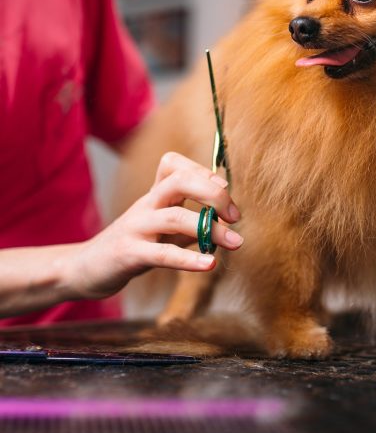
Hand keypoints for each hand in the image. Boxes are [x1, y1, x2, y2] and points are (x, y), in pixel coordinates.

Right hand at [63, 152, 241, 300]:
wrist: (84, 269)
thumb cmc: (131, 246)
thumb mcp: (162, 231)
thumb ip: (189, 224)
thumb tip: (224, 222)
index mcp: (154, 196)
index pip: (174, 164)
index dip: (202, 171)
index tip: (225, 188)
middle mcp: (145, 205)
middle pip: (178, 181)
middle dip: (212, 193)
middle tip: (235, 215)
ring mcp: (135, 228)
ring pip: (174, 217)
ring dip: (209, 229)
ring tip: (235, 242)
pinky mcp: (128, 254)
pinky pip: (161, 254)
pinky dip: (188, 259)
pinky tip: (210, 264)